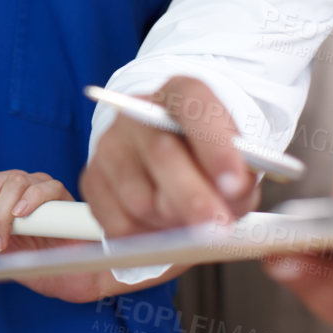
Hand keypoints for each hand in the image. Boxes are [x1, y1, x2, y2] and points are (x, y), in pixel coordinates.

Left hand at [0, 166, 135, 301]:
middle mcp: (18, 184)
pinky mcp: (64, 197)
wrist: (66, 280)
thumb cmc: (32, 259)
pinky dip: (31, 200)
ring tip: (2, 243)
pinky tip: (21, 216)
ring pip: (14, 183)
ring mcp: (41, 187)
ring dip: (1, 216)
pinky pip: (47, 188)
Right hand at [79, 77, 259, 240]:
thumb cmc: (210, 163)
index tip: (234, 182)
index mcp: (180, 94)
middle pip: (161, 153)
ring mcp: (109, 145)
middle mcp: (137, 114)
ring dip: (172, 224)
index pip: (193, 105)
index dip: (214, 144)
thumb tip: (231, 193)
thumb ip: (239, 177)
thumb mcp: (238, 164)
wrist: (175, 166)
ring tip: (192, 224)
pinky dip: (148, 238)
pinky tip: (164, 229)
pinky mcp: (92, 180)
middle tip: (218, 227)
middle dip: (194, 198)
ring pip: (140, 198)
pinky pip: (119, 223)